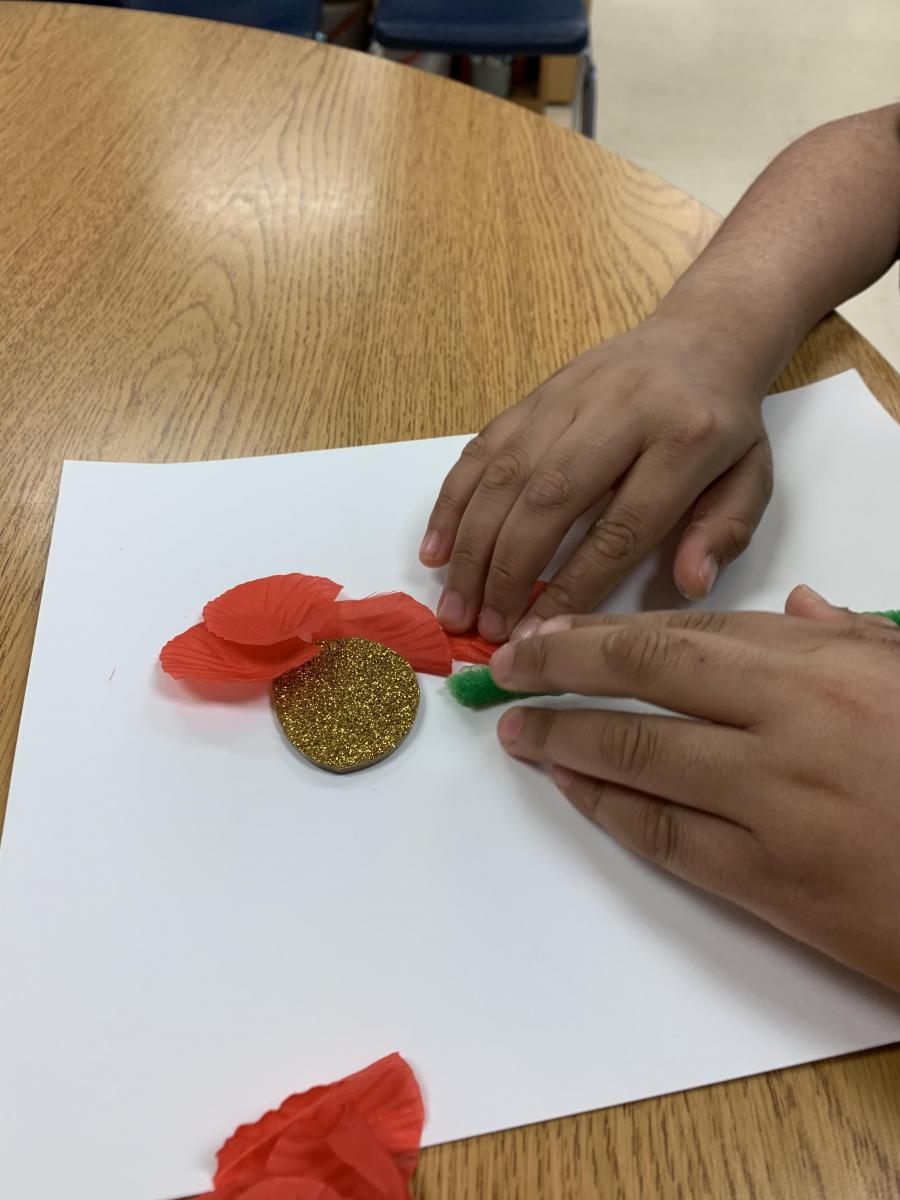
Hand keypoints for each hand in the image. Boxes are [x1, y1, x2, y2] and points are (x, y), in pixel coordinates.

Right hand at [420, 315, 771, 641]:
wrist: (700, 336)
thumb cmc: (724, 425)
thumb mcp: (753, 478)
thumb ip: (725, 532)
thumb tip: (690, 584)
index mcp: (685, 441)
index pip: (622, 527)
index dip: (574, 587)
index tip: (541, 637)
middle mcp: (620, 411)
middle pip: (550, 497)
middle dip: (508, 570)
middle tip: (483, 629)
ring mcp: (569, 397)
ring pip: (506, 473)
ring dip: (472, 545)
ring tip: (455, 605)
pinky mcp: (534, 394)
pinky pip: (483, 448)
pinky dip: (452, 501)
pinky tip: (436, 550)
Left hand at [490, 586, 899, 991]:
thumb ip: (850, 633)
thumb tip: (797, 603)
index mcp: (822, 665)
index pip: (687, 633)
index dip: (605, 632)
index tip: (551, 631)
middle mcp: (788, 723)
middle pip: (646, 679)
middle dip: (562, 666)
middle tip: (506, 667)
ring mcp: (774, 804)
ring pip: (639, 756)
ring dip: (565, 739)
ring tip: (517, 730)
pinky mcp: (770, 881)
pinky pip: (664, 836)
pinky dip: (607, 808)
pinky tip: (571, 789)